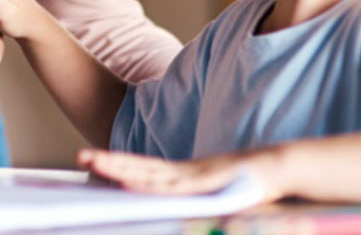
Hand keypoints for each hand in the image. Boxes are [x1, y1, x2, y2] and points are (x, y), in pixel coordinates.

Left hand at [76, 148, 282, 200]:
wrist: (280, 166)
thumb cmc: (250, 182)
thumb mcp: (216, 192)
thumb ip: (196, 196)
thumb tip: (177, 204)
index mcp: (183, 173)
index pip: (143, 169)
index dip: (118, 165)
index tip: (94, 161)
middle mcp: (183, 172)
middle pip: (139, 168)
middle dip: (109, 163)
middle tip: (81, 157)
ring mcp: (193, 176)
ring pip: (148, 175)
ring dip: (120, 169)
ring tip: (94, 162)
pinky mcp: (204, 184)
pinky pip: (170, 188)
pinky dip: (149, 186)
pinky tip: (130, 183)